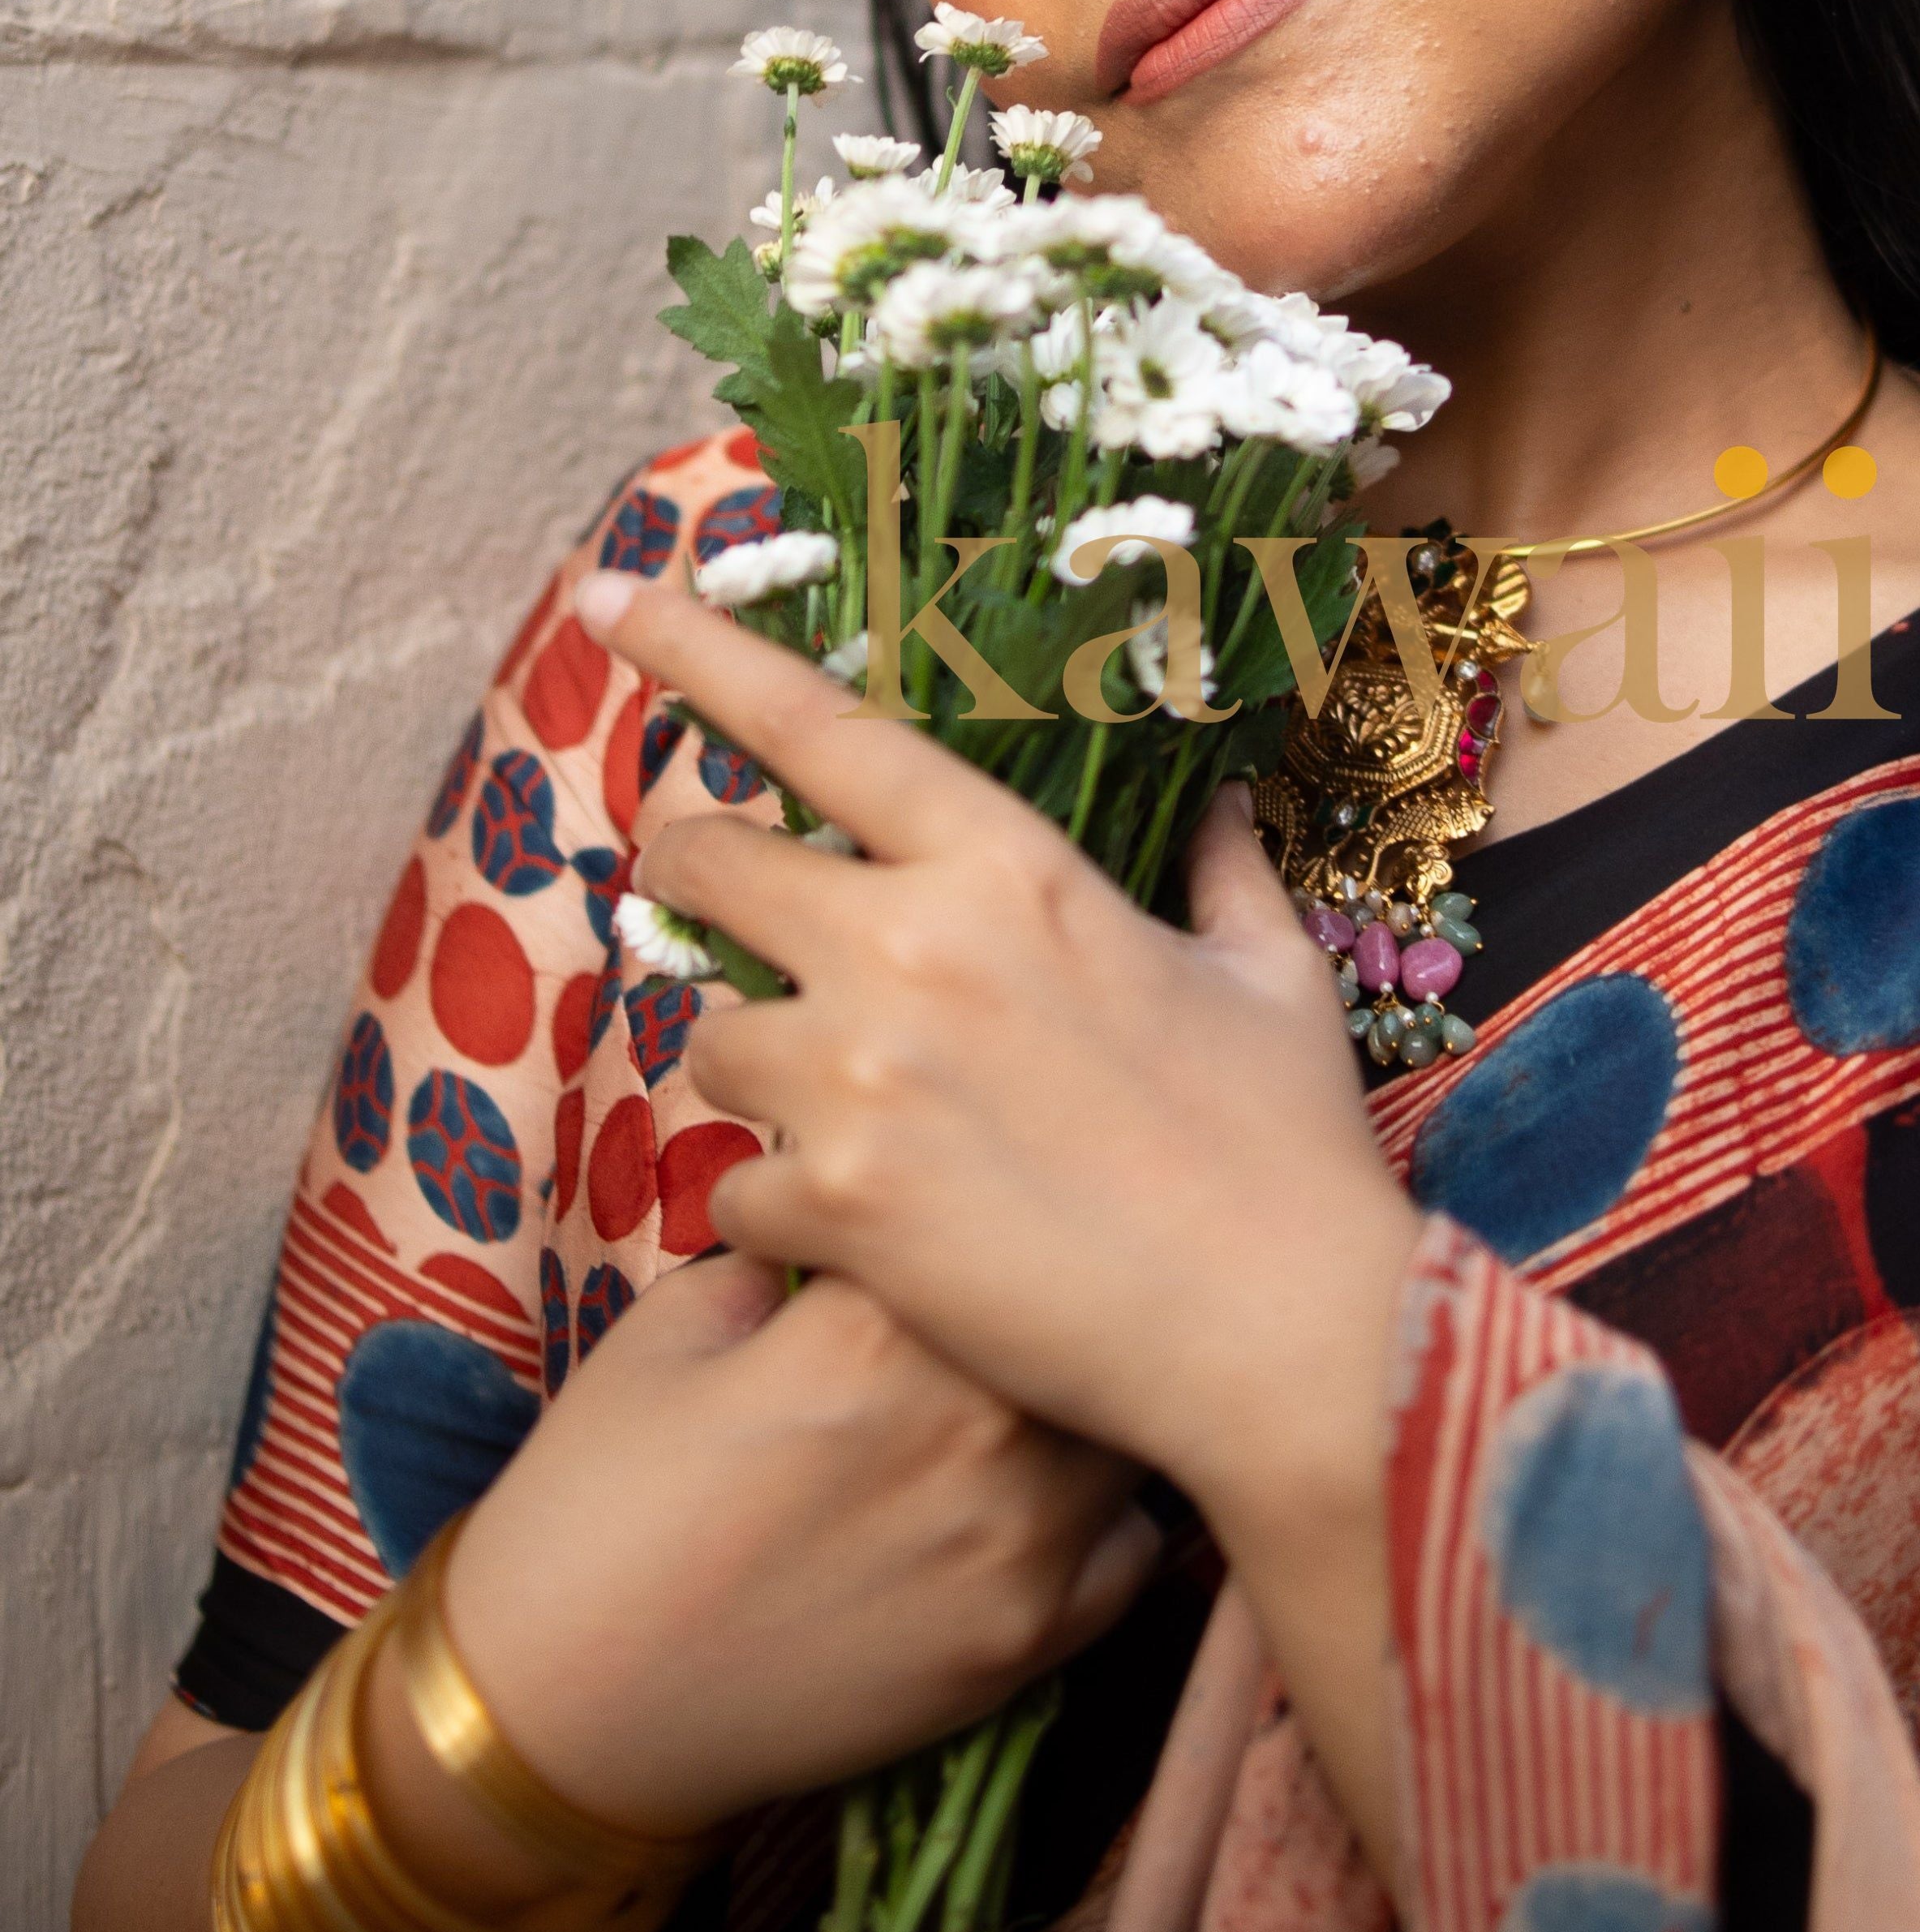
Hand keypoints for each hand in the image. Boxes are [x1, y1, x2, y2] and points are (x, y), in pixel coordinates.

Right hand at [442, 1253, 1156, 1837]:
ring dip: (1091, 1401)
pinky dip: (1104, 1518)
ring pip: (1126, 1424)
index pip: (991, 1213)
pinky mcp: (1033, 1641)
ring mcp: (1019, 1539)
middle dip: (1053, 1300)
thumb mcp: (671, 1326)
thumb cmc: (597, 1504)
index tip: (949, 1224)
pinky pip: (1136, 1546)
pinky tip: (1037, 1508)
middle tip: (1011, 1304)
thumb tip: (882, 1223)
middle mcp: (974, 1421)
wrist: (562, 1714)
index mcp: (877, 1323)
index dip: (973, 1212)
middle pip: (1085, 1313)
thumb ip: (794, 1252)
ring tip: (1033, 1398)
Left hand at [572, 571, 1423, 1875]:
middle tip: (723, 911)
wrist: (1285, 1331)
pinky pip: (729, 1189)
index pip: (820, 727)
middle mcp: (907, 949)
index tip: (618, 600)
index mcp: (1009, 868)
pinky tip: (853, 1239)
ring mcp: (856, 1081)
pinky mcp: (832, 1210)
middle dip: (693, 874)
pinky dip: (775, 1212)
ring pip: (702, 1037)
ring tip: (832, 1112)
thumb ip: (1223, 872)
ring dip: (750, 1064)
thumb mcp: (1270, 977)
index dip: (702, 655)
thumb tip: (1221, 801)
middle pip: (704, 864)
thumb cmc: (1289, 1146)